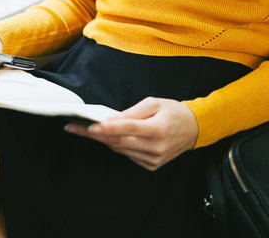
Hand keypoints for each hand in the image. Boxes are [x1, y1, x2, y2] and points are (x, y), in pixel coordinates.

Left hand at [64, 97, 198, 170]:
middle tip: (73, 127)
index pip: (126, 129)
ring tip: (86, 129)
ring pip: (120, 149)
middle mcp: (155, 147)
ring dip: (103, 139)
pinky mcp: (151, 165)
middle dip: (94, 134)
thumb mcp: (153, 103)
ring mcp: (153, 159)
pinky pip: (127, 154)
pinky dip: (117, 145)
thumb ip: (130, 113)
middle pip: (118, 142)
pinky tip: (111, 136)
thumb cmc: (173, 111)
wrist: (195, 128)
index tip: (88, 126)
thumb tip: (109, 119)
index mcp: (157, 130)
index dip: (106, 128)